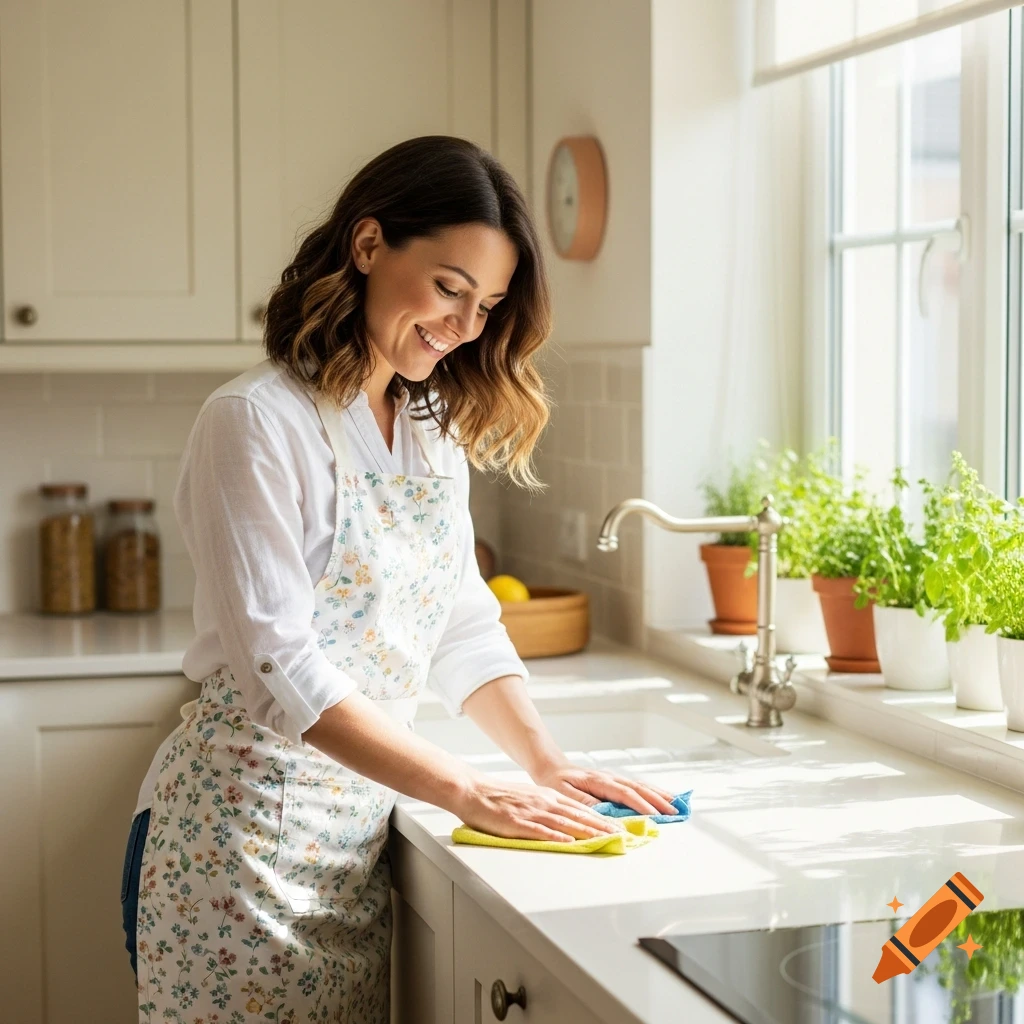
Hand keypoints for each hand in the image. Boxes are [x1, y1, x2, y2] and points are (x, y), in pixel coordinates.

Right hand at [451, 772, 627, 843]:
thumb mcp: (528, 798)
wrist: (472, 790)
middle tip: (623, 836)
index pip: (581, 809)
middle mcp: (544, 802)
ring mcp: (531, 813)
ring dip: (588, 832)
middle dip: (603, 827)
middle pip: (579, 815)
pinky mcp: (517, 823)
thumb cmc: (498, 797)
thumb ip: (547, 808)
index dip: (602, 819)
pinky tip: (569, 842)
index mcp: (547, 797)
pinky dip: (557, 836)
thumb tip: (567, 822)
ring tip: (605, 839)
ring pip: (565, 823)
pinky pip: (540, 831)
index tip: (619, 828)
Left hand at [531, 764, 679, 816]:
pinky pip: (636, 786)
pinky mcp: (614, 782)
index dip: (641, 805)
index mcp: (598, 781)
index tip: (655, 816)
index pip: (624, 793)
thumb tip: (606, 813)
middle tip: (675, 813)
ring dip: (658, 795)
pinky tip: (662, 797)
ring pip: (640, 785)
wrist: (552, 767)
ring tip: (676, 804)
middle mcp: (609, 777)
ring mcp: (613, 778)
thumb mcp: (564, 793)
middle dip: (657, 800)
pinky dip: (651, 792)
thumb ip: (585, 802)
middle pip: (638, 788)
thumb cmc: (556, 782)